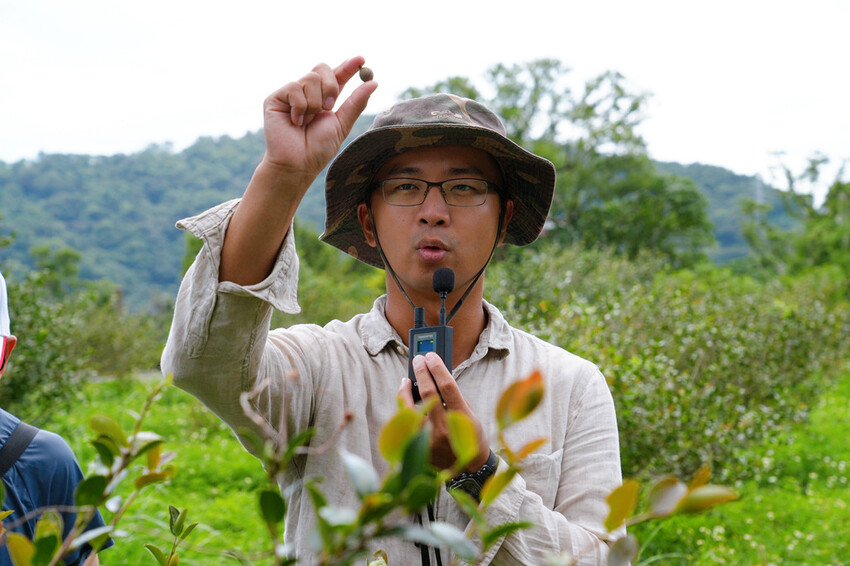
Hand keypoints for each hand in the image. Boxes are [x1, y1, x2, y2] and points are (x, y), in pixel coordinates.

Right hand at [261, 56, 377, 187]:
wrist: (297, 164)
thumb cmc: (318, 149)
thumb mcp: (342, 124)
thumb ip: (356, 103)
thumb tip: (374, 83)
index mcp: (325, 98)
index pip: (337, 76)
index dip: (348, 66)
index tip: (361, 59)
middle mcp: (308, 92)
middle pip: (322, 68)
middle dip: (330, 86)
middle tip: (329, 107)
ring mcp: (291, 94)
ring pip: (310, 78)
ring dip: (314, 103)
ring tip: (307, 122)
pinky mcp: (275, 98)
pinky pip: (294, 88)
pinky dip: (300, 107)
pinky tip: (295, 122)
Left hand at [399, 352, 489, 471]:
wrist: (468, 469)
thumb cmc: (470, 437)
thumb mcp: (470, 416)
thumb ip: (454, 398)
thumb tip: (436, 378)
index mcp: (461, 419)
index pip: (448, 387)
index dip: (438, 369)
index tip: (431, 356)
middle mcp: (444, 429)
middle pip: (428, 394)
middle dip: (422, 372)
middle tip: (418, 360)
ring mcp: (429, 440)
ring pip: (410, 409)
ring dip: (406, 391)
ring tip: (407, 380)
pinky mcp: (418, 448)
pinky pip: (407, 423)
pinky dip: (404, 408)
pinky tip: (405, 398)